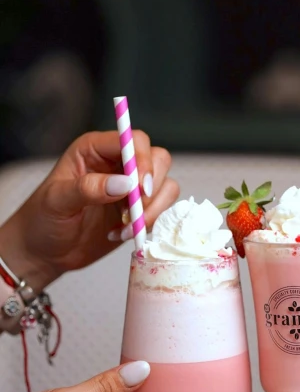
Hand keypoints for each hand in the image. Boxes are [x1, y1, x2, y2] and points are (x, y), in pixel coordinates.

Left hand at [0, 130, 178, 290]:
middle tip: (135, 211)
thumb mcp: (57, 201)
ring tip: (126, 227)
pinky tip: (124, 234)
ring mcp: (131, 186)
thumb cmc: (42, 220)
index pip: (132, 141)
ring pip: (165, 184)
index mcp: (95, 149)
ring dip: (153, 208)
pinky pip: (162, 207)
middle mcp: (117, 163)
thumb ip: (89, 188)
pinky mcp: (139, 209)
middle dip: (152, 186)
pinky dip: (151, 222)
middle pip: (157, 158)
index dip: (142, 160)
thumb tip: (126, 184)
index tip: (140, 189)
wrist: (44, 251)